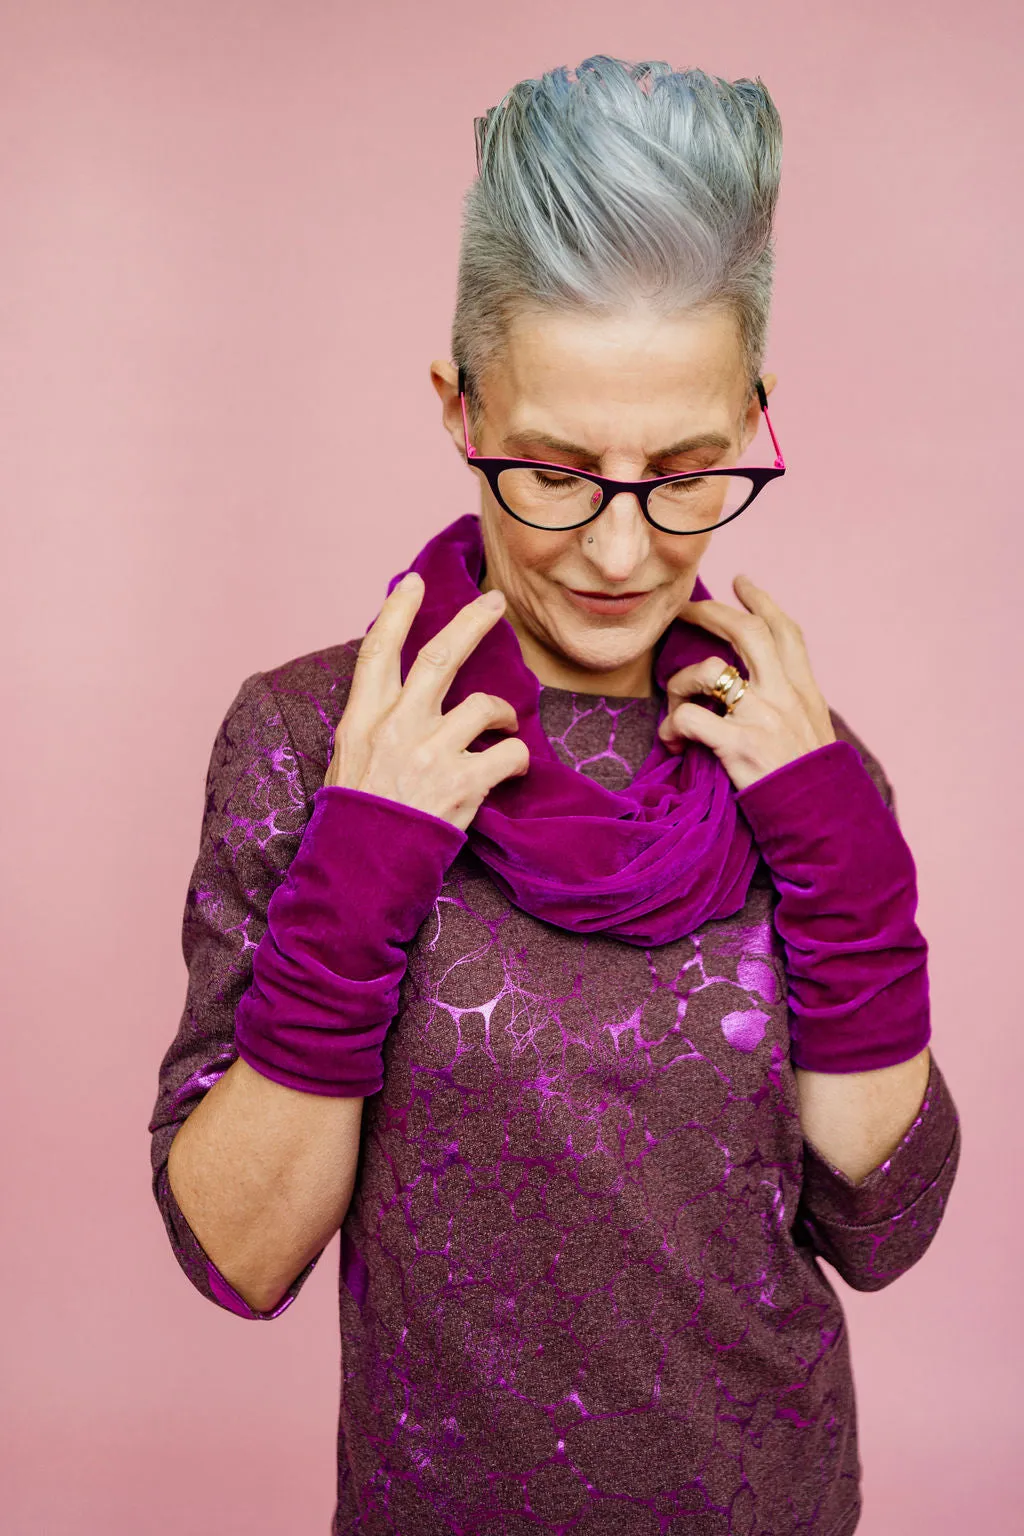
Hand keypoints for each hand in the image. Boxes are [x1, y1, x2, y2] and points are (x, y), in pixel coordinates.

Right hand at [324, 572, 529, 829]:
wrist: (360, 871)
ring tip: (505, 724)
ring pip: (484, 705)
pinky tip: (512, 768)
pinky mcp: (460, 783)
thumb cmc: (356, 819)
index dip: (396, 612)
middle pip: (439, 657)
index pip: (377, 651)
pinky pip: (508, 754)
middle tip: (495, 601)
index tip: (412, 582)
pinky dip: (518, 759)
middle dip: (471, 622)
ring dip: (504, 711)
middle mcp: (396, 727)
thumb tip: (400, 697)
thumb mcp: (348, 762)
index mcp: (363, 719)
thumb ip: (375, 725)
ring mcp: (429, 752)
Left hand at [657, 574, 835, 791]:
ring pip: (709, 670)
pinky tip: (673, 741)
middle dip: (712, 612)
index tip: (742, 582)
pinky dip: (672, 726)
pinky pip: (690, 718)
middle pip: (746, 631)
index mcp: (805, 692)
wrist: (825, 824)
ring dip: (680, 682)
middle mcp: (785, 696)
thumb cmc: (813, 786)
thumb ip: (792, 707)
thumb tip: (766, 691)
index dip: (762, 602)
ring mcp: (762, 718)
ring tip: (674, 706)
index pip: (786, 632)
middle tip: (686, 610)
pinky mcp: (739, 746)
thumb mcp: (814, 734)